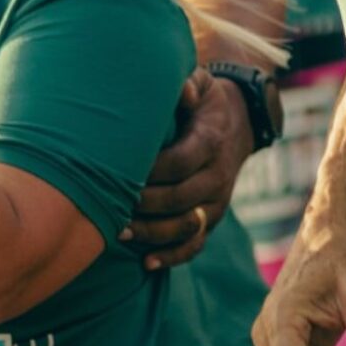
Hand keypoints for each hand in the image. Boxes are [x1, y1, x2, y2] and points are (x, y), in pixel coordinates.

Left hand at [124, 69, 254, 269]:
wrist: (237, 123)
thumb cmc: (203, 102)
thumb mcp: (202, 83)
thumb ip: (188, 83)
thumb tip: (182, 93)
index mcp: (211, 141)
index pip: (179, 163)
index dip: (148, 172)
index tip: (117, 171)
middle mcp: (219, 174)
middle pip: (180, 198)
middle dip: (143, 206)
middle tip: (109, 205)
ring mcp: (217, 200)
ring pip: (186, 226)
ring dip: (152, 233)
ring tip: (118, 231)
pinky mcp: (212, 217)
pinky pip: (196, 245)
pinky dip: (173, 257)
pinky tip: (147, 262)